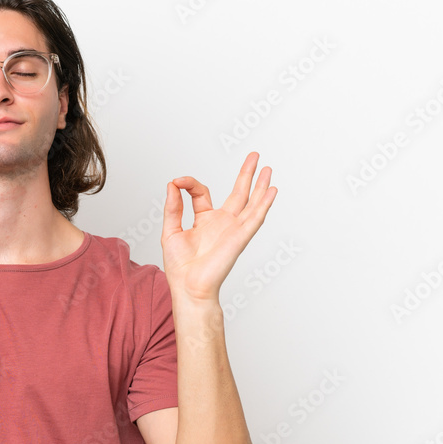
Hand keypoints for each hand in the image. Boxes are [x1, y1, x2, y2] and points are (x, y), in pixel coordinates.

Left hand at [161, 152, 277, 303]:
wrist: (188, 287)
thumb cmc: (180, 266)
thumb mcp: (171, 230)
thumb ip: (173, 207)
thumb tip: (172, 184)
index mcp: (205, 220)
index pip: (201, 193)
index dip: (189, 183)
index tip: (177, 181)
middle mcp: (222, 223)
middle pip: (238, 193)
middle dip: (246, 174)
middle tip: (254, 156)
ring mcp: (233, 229)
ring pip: (251, 203)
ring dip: (260, 185)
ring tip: (267, 168)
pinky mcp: (239, 237)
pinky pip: (254, 218)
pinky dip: (263, 204)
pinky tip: (271, 191)